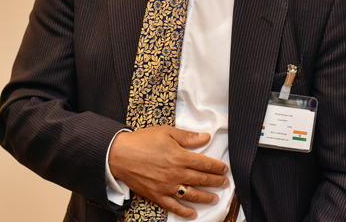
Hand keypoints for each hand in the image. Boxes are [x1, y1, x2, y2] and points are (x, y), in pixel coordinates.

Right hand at [109, 127, 228, 219]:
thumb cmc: (142, 141)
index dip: (217, 167)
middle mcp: (176, 174)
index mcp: (180, 157)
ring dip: (206, 197)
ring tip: (215, 198)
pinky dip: (185, 212)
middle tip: (225, 183)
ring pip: (192, 195)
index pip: (205, 164)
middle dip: (216, 182)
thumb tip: (206, 137)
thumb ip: (188, 137)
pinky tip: (194, 214)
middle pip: (202, 180)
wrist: (119, 154)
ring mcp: (167, 187)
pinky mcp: (157, 195)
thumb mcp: (166, 132)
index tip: (224, 169)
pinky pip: (174, 206)